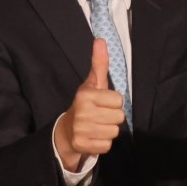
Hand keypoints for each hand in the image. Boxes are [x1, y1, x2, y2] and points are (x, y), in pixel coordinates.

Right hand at [53, 39, 125, 172]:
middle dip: (112, 117)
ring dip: (108, 130)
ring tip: (97, 126)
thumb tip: (100, 40)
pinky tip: (94, 136)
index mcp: (86, 95)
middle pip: (119, 117)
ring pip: (114, 132)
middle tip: (100, 116)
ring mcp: (81, 130)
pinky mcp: (82, 145)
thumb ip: (99, 63)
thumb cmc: (85, 104)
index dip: (113, 102)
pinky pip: (107, 145)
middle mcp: (82, 112)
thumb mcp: (92, 83)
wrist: (67, 130)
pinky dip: (103, 142)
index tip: (103, 103)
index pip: (119, 100)